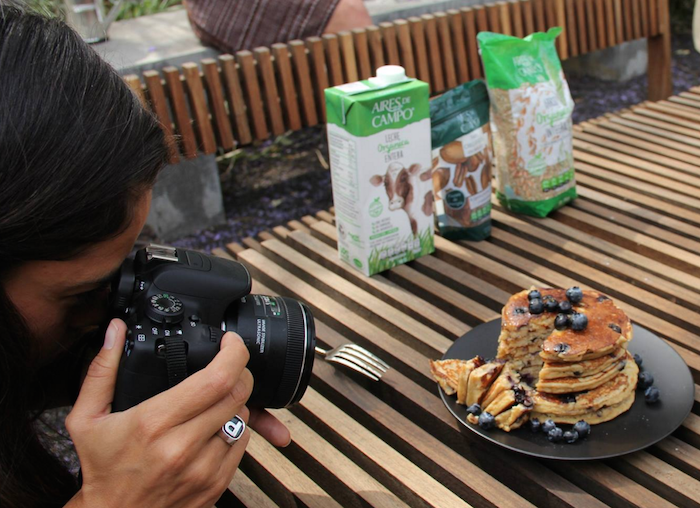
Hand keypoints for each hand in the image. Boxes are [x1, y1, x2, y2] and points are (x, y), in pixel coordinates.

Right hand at [65, 319, 257, 507]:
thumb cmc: (102, 469)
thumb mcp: (86, 418)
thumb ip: (101, 370)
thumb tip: (115, 330)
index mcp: (154, 423)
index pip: (216, 380)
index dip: (233, 353)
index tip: (230, 343)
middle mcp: (183, 446)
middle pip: (238, 393)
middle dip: (238, 372)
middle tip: (226, 366)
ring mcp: (203, 468)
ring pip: (243, 417)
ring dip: (235, 401)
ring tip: (213, 400)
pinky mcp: (216, 484)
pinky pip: (241, 443)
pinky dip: (234, 428)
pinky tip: (212, 427)